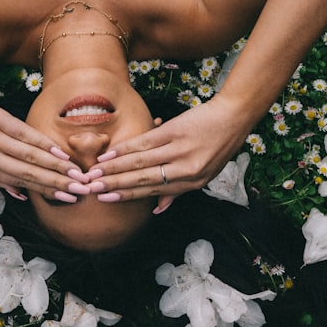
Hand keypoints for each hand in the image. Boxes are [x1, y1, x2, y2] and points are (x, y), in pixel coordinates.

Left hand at [0, 87, 83, 201]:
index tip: (67, 198)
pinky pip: (24, 134)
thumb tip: (20, 195)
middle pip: (29, 173)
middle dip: (57, 183)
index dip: (46, 192)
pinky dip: (43, 143)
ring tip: (75, 173)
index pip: (21, 184)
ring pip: (30, 156)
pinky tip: (58, 151)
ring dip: (55, 165)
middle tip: (79, 189)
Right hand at [85, 95, 250, 205]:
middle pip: (143, 179)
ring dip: (114, 167)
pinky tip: (111, 153)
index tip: (107, 198)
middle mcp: (186, 170)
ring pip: (140, 162)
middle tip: (93, 188)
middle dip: (115, 184)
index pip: (153, 191)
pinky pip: (146, 142)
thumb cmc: (219, 145)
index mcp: (192, 183)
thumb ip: (179, 191)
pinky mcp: (176, 131)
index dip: (128, 195)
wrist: (234, 117)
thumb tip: (158, 209)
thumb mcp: (206, 174)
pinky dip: (126, 148)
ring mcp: (180, 150)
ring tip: (96, 171)